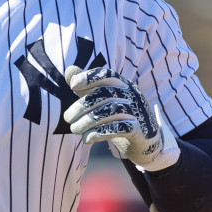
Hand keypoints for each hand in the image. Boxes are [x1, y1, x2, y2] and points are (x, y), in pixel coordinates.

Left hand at [64, 65, 179, 171]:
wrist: (144, 140)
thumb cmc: (118, 116)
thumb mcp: (101, 100)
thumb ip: (86, 86)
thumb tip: (69, 71)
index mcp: (122, 84)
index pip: (107, 74)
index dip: (89, 77)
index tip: (73, 86)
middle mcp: (132, 94)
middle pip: (105, 94)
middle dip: (82, 106)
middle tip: (67, 118)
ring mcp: (137, 111)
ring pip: (110, 111)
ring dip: (88, 121)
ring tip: (75, 129)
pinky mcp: (140, 129)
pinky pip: (119, 128)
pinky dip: (100, 133)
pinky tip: (88, 138)